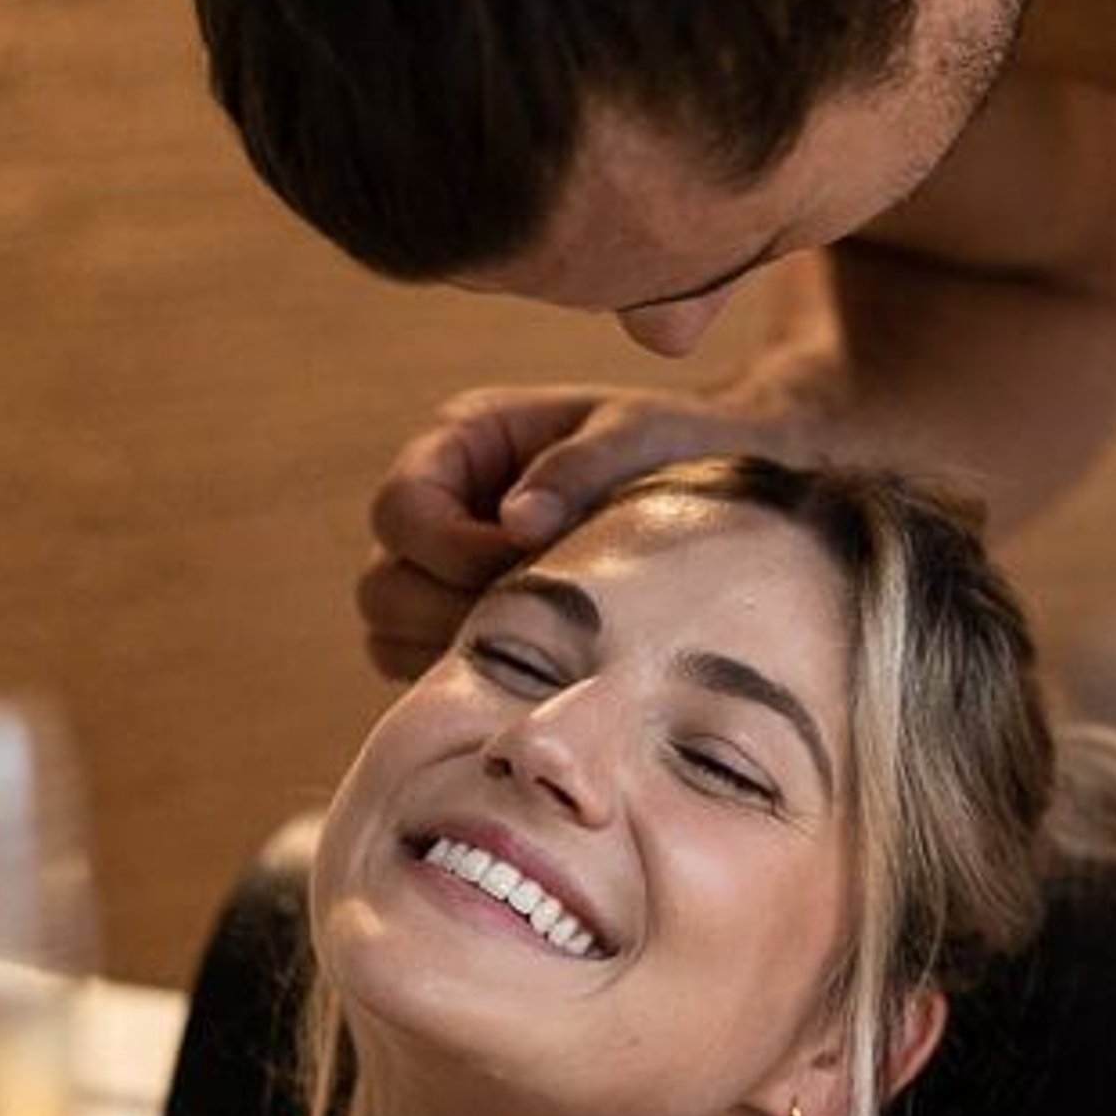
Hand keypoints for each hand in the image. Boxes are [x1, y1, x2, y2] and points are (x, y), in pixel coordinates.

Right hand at [356, 382, 816, 677]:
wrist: (731, 487)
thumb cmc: (676, 446)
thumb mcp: (638, 433)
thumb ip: (579, 465)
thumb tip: (518, 522)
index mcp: (461, 441)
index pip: (400, 510)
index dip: (449, 550)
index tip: (527, 565)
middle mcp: (439, 508)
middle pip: (383, 586)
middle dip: (450, 614)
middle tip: (538, 627)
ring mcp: (444, 575)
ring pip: (394, 638)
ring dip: (458, 654)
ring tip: (545, 655)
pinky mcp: (469, 626)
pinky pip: (432, 674)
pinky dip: (475, 681)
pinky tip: (546, 677)